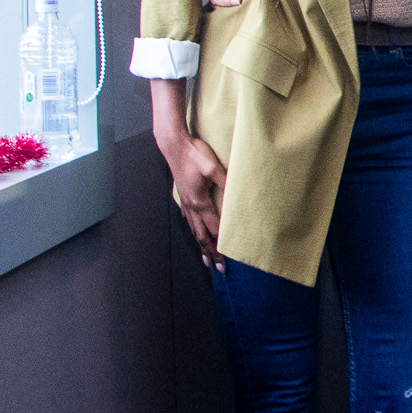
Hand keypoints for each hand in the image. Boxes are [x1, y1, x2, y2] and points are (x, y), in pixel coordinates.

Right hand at [158, 129, 227, 269]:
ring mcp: (185, 201)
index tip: (227, 259)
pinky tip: (194, 233)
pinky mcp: (183, 196)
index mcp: (200, 201)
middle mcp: (191, 205)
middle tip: (218, 268)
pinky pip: (188, 219)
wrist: (173, 145)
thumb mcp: (213, 166)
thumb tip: (238, 195)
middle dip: (210, 252)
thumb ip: (226, 181)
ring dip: (201, 245)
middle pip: (201, 235)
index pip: (213, 229)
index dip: (220, 245)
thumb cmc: (193, 154)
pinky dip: (193, 231)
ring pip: (193, 229)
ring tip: (206, 259)